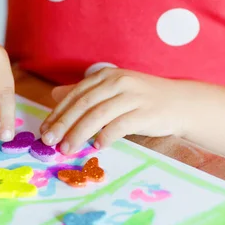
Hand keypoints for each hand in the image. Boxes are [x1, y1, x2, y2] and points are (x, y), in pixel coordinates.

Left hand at [39, 68, 187, 153]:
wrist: (180, 102)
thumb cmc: (141, 98)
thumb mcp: (112, 90)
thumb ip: (84, 93)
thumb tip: (55, 95)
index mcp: (106, 76)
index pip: (75, 95)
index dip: (57, 113)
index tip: (44, 130)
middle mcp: (118, 82)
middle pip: (84, 104)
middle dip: (63, 124)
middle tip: (49, 141)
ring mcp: (133, 96)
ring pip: (99, 115)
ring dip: (80, 133)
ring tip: (67, 148)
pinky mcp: (146, 112)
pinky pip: (121, 124)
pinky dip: (107, 135)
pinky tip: (97, 146)